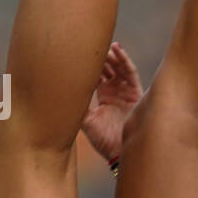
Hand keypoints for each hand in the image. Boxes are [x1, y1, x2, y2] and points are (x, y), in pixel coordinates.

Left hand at [81, 42, 142, 164]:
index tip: (78, 54)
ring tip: (103, 46)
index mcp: (103, 97)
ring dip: (111, 56)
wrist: (121, 151)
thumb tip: (62, 91)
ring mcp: (125, 91)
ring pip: (118, 67)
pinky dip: (124, 60)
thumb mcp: (86, 121)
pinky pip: (130, 72)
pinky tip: (117, 50)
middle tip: (91, 47)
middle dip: (100, 57)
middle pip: (108, 68)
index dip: (89, 65)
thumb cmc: (103, 140)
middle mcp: (114, 92)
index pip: (96, 75)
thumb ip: (79, 106)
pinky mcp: (135, 92)